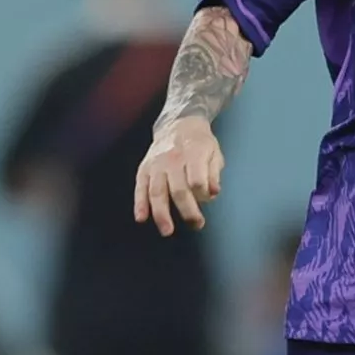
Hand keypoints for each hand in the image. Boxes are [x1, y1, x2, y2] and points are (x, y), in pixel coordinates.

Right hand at [134, 117, 223, 236]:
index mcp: (193, 153)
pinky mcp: (144, 169)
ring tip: (167, 230)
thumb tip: (213, 192)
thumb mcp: (214, 153)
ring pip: (157, 192)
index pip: (197, 180)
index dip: (203, 193)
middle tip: (196, 224)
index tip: (207, 198)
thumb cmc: (200, 143)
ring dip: (161, 213)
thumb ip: (214, 173)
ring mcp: (156, 165)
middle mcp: (172, 159)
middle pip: (179, 189)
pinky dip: (140, 203)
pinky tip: (141, 218)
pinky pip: (140, 188)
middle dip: (187, 210)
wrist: (178, 124)